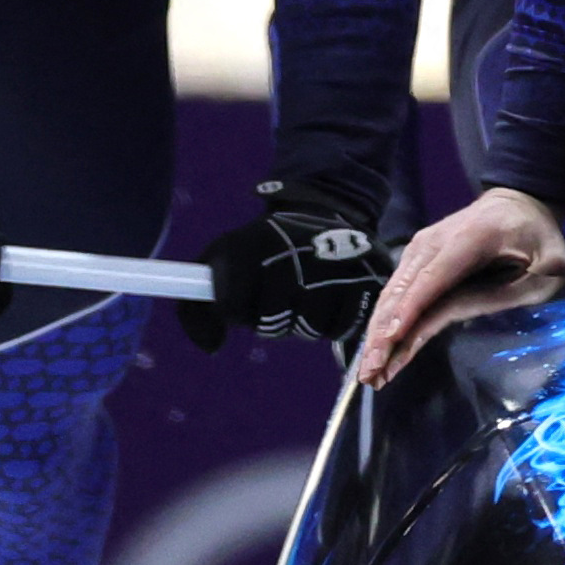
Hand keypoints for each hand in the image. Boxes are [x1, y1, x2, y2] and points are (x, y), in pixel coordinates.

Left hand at [178, 179, 389, 350]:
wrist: (322, 215)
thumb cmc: (264, 251)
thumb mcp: (221, 262)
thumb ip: (198, 308)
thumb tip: (212, 348)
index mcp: (253, 244)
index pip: (232, 306)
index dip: (236, 310)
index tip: (243, 297)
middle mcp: (295, 252)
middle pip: (273, 322)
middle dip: (272, 318)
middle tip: (278, 296)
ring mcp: (333, 264)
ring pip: (308, 327)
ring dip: (303, 322)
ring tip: (304, 295)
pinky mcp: (366, 278)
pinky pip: (342, 327)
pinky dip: (333, 324)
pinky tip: (329, 301)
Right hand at [353, 188, 564, 387]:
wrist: (519, 203)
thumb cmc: (540, 239)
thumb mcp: (547, 268)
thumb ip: (509, 292)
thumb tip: (461, 314)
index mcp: (471, 238)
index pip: (434, 277)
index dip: (411, 308)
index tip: (390, 338)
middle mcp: (434, 241)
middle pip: (404, 291)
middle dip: (384, 334)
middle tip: (370, 373)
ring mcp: (420, 249)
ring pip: (393, 295)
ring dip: (378, 335)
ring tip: (369, 373)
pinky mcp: (415, 260)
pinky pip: (396, 295)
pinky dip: (384, 325)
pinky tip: (378, 353)